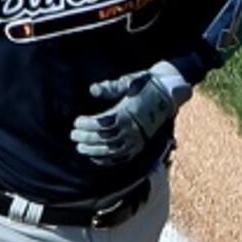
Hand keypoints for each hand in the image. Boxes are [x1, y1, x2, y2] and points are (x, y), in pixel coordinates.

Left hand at [70, 62, 188, 166]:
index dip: (88, 124)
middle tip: (73, 135)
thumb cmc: (145, 84)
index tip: (76, 121)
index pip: (104, 123)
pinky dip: (108, 159)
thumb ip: (110, 87)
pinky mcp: (140, 144)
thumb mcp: (129, 82)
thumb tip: (93, 90)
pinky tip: (95, 157)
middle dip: (88, 138)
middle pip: (106, 138)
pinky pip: (122, 157)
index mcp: (129, 112)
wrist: (167, 92)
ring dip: (94, 150)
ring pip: (113, 150)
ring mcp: (138, 138)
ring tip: (80, 147)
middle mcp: (133, 128)